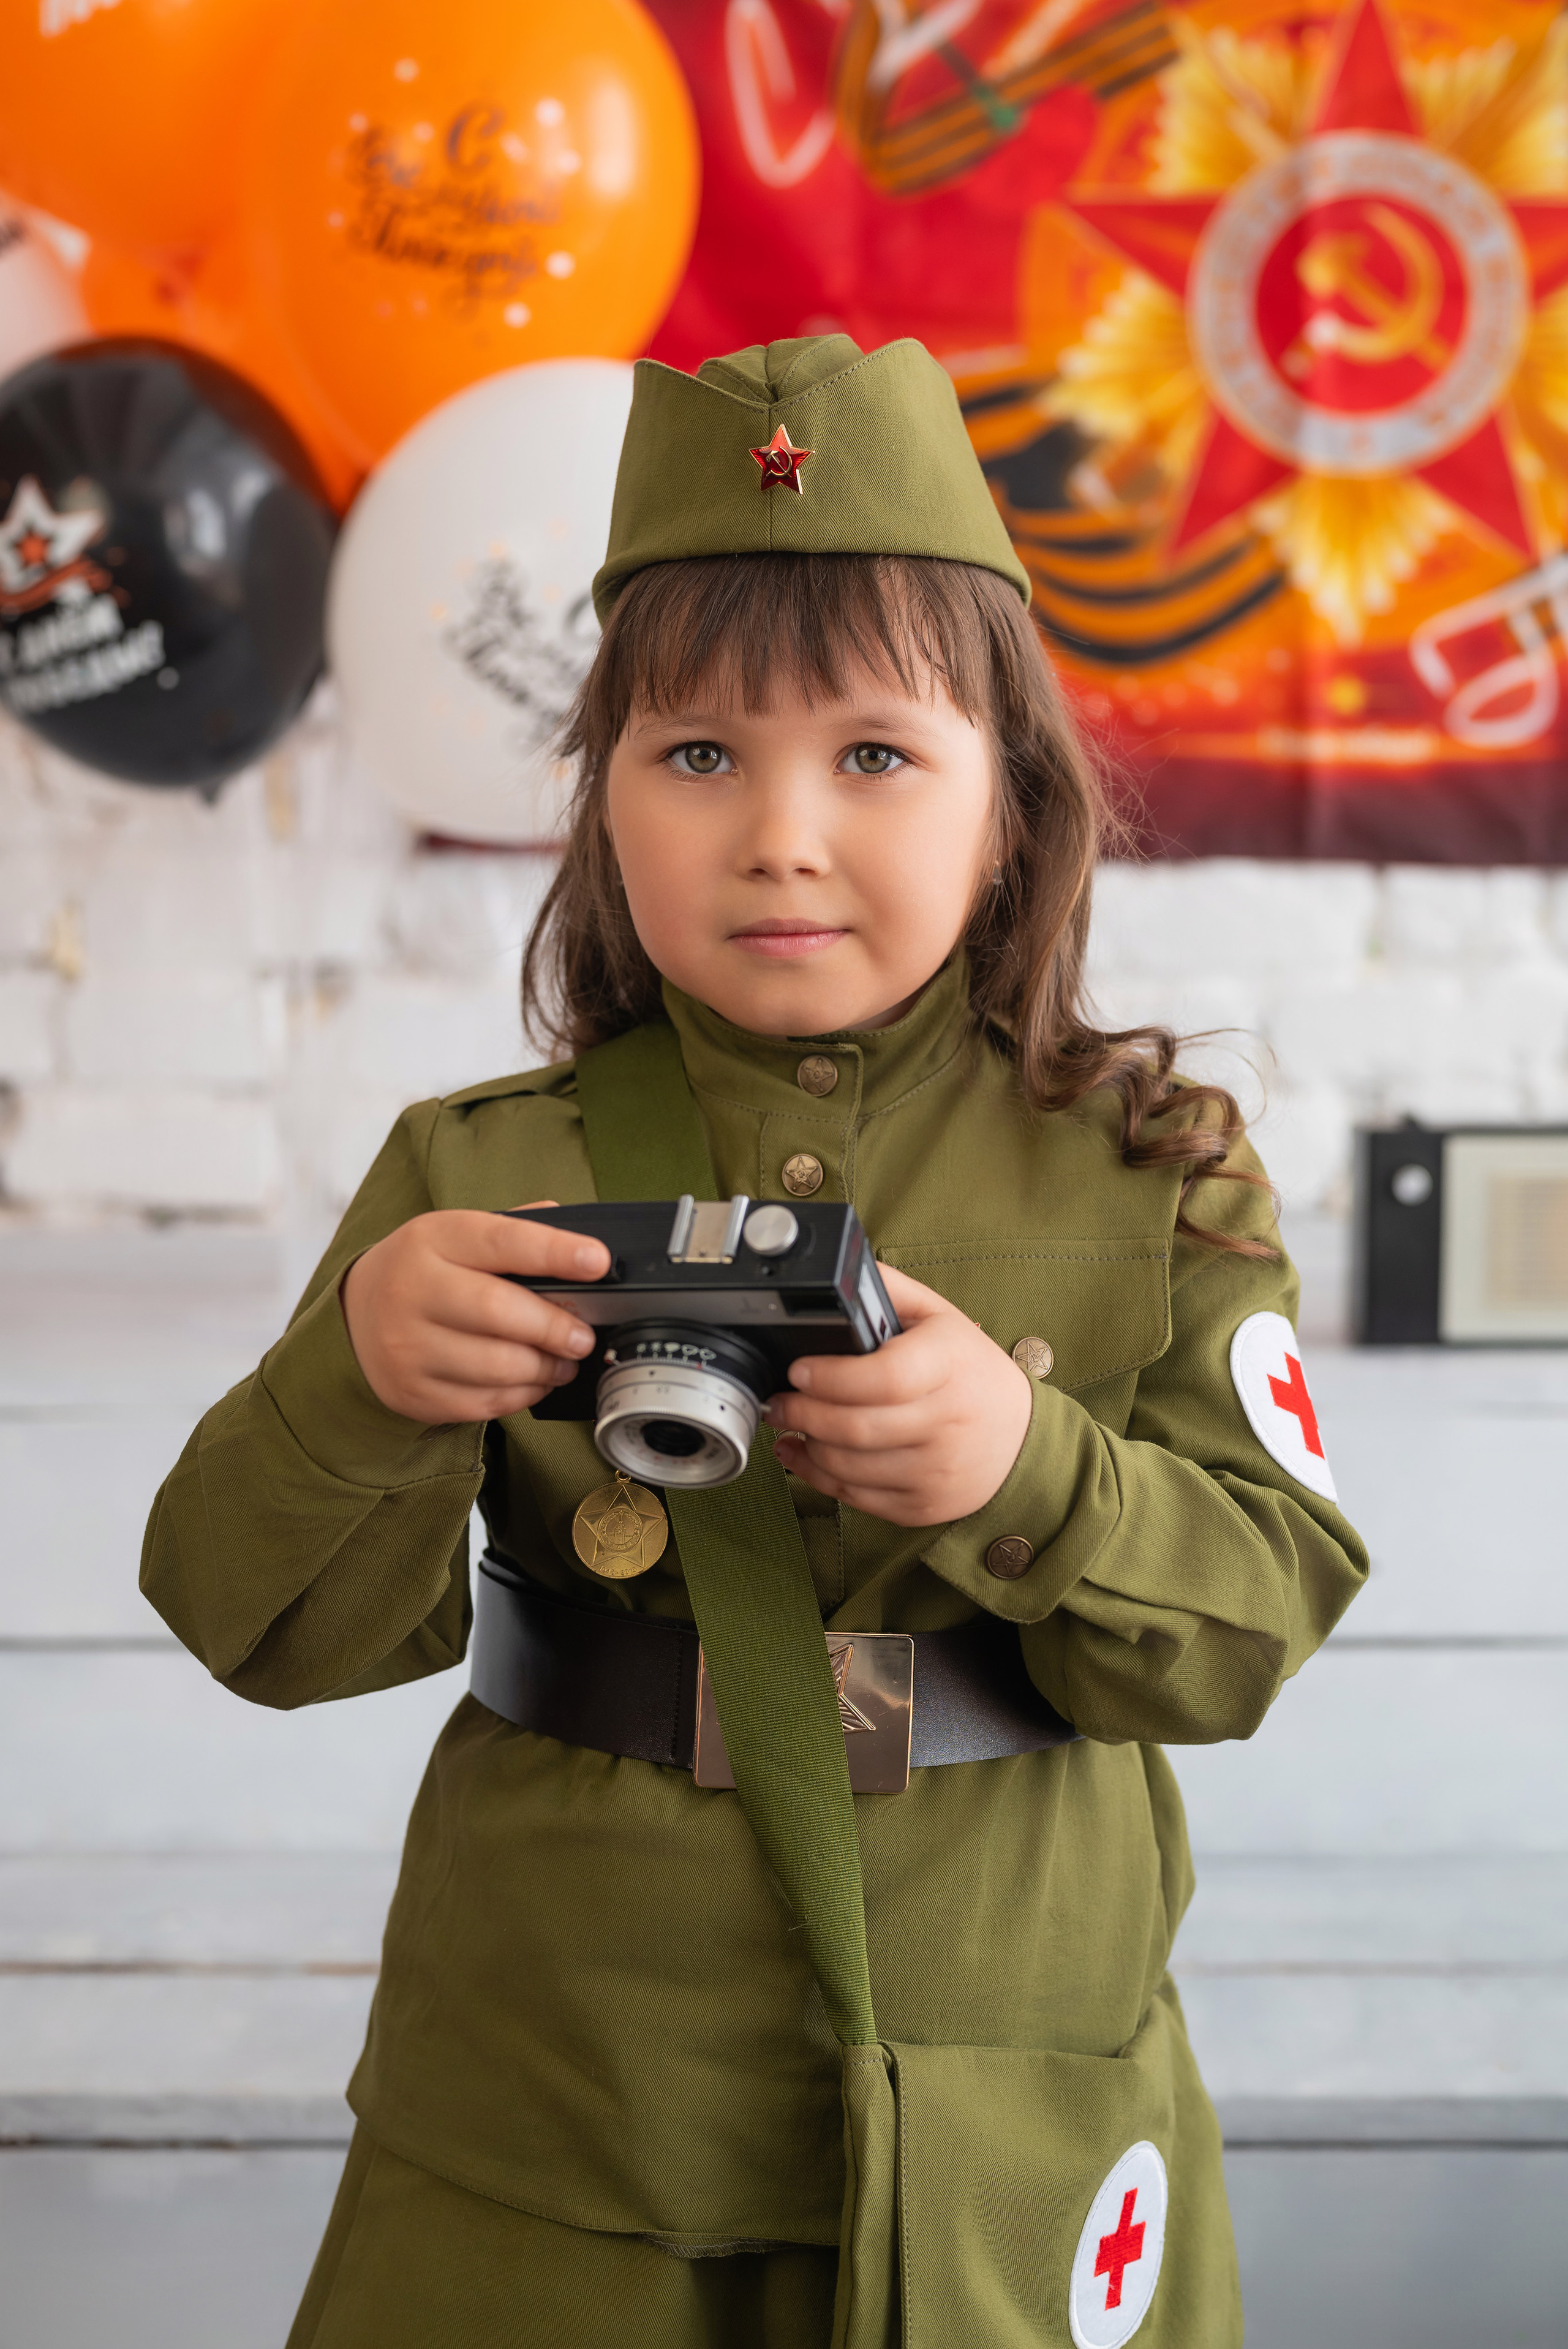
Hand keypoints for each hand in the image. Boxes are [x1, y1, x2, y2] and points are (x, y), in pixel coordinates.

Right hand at [339, 1204, 609, 1424]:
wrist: (356, 1315)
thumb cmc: (426, 1271)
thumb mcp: (457, 1235)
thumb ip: (513, 1231)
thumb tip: (577, 1236)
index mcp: (431, 1239)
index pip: (501, 1241)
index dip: (554, 1252)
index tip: (597, 1261)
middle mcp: (411, 1290)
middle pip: (498, 1311)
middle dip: (554, 1327)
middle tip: (583, 1336)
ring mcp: (406, 1347)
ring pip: (495, 1366)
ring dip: (544, 1368)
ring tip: (564, 1361)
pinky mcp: (412, 1393)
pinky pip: (483, 1403)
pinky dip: (522, 1395)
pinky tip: (534, 1381)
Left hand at [761, 1265, 1032, 1526]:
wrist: (1022, 1440)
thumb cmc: (972, 1372)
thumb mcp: (942, 1318)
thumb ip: (890, 1290)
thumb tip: (840, 1268)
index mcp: (949, 1366)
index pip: (885, 1377)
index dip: (832, 1377)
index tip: (799, 1369)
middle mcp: (946, 1422)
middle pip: (855, 1428)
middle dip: (802, 1413)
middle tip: (780, 1399)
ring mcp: (935, 1470)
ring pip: (848, 1467)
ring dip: (807, 1445)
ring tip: (790, 1423)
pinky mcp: (922, 1506)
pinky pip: (856, 1497)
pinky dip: (819, 1476)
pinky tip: (803, 1454)